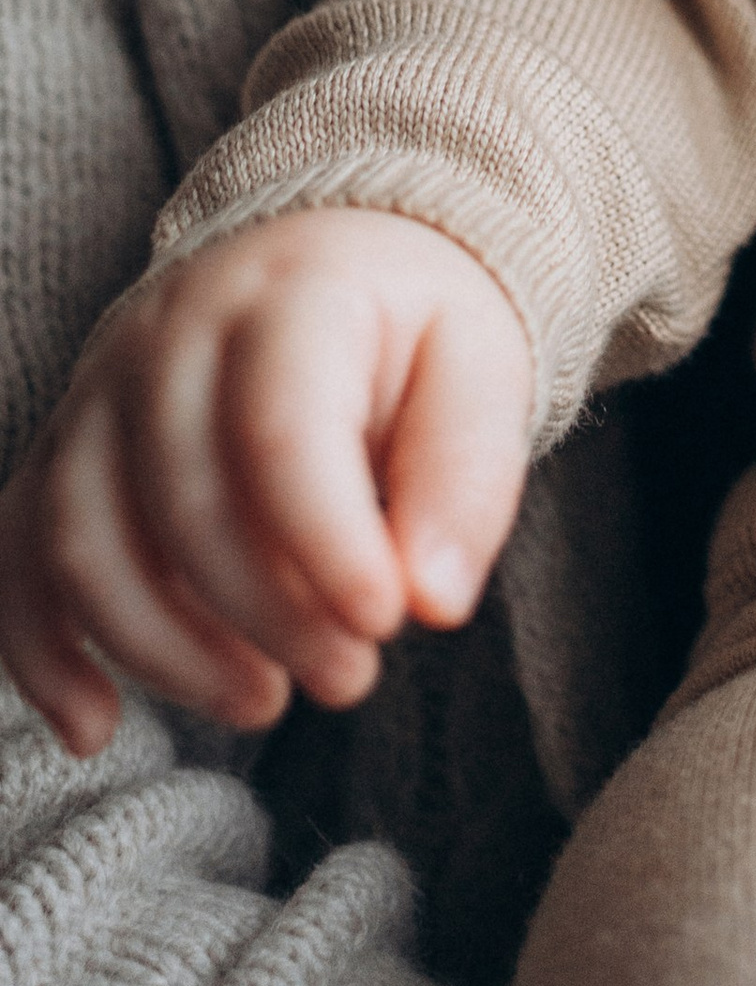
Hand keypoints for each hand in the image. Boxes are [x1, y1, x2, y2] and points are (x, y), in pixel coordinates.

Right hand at [0, 209, 533, 757]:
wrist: (332, 261)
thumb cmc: (411, 329)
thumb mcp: (479, 369)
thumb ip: (466, 477)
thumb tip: (435, 603)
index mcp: (288, 295)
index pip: (280, 431)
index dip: (328, 548)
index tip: (388, 623)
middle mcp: (169, 333)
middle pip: (181, 500)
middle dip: (265, 617)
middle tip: (350, 677)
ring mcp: (98, 390)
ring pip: (83, 539)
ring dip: (164, 650)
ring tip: (264, 698)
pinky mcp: (61, 449)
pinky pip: (15, 553)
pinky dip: (40, 650)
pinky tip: (96, 725)